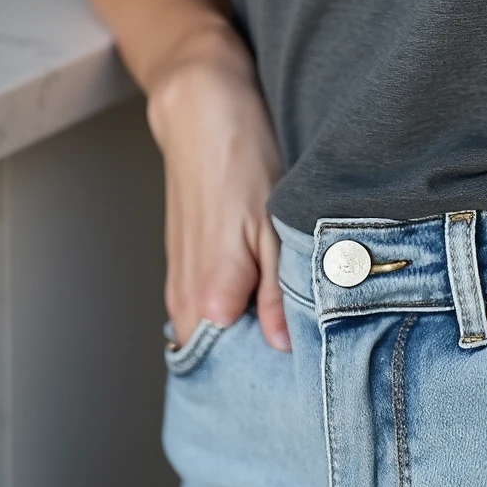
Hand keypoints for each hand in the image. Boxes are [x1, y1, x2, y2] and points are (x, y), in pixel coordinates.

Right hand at [146, 34, 290, 351]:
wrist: (201, 107)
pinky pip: (205, 311)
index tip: (306, 378)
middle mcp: (186, 299)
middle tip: (306, 361)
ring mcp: (180, 282)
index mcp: (211, 297)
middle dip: (258, 366)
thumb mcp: (275, 225)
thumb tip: (284, 348)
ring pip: (212, 334)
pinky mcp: (183, 265)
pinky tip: (263, 300)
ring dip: (246, 339)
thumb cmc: (241, 156)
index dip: (271, 379)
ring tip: (290, 332)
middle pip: (222, 359)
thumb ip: (276, 294)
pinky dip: (232, 316)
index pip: (237, 371)